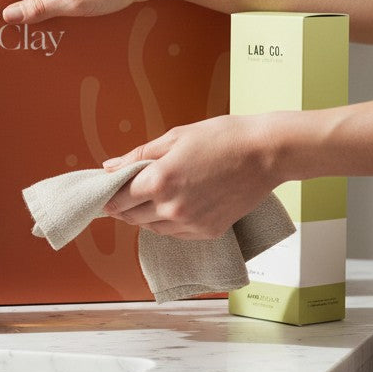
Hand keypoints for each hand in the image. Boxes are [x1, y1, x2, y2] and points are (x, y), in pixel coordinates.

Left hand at [101, 114, 280, 239]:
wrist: (267, 153)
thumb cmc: (223, 138)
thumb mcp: (174, 137)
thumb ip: (138, 156)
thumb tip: (109, 167)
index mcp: (160, 181)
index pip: (117, 200)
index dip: (108, 196)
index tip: (105, 190)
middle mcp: (172, 208)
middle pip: (131, 217)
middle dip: (123, 206)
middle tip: (125, 192)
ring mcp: (191, 224)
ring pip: (151, 228)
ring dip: (144, 215)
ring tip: (153, 195)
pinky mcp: (208, 232)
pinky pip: (174, 234)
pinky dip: (167, 223)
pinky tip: (173, 205)